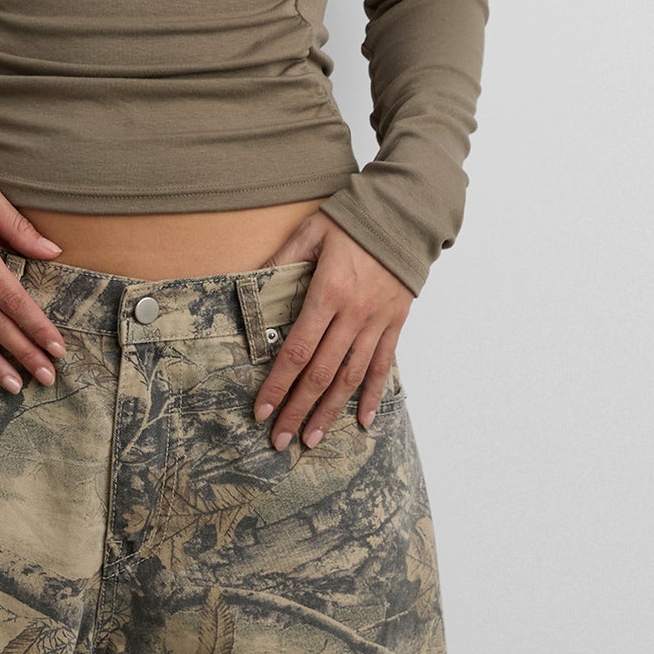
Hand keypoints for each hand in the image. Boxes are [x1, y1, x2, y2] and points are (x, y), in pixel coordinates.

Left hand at [250, 213, 411, 447]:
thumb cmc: (354, 220)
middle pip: (321, 374)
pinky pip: (382, 365)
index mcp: (328, 293)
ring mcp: (377, 322)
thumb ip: (281, 260)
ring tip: (311, 438)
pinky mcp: (395, 323)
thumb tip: (249, 281)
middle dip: (297, 410)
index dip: (278, 384)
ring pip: (350, 377)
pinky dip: (372, 395)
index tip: (262, 410)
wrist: (405, 213)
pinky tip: (361, 420)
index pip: (297, 351)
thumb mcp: (311, 232)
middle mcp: (353, 315)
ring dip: (329, 412)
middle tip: (280, 440)